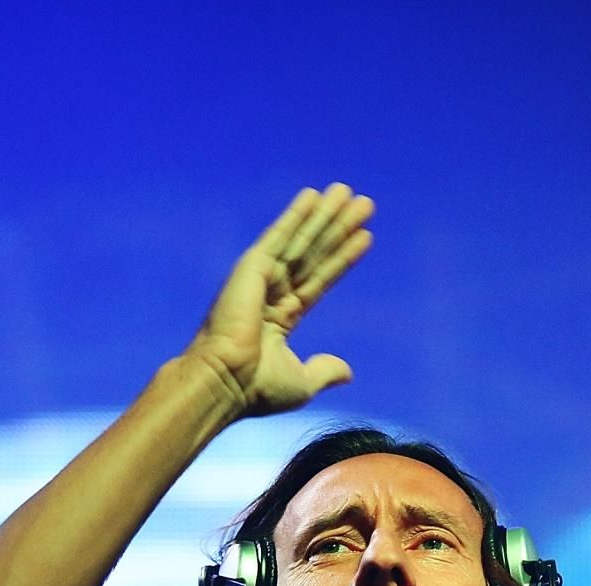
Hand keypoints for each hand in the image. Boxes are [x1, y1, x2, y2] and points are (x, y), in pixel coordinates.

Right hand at [183, 182, 375, 418]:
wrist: (224, 383)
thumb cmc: (256, 389)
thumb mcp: (301, 382)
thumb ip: (324, 371)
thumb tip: (347, 371)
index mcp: (281, 318)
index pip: (319, 280)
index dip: (342, 259)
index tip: (366, 237)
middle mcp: (271, 293)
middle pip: (315, 253)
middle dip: (338, 228)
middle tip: (364, 202)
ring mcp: (261, 278)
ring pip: (301, 241)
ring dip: (325, 216)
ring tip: (348, 192)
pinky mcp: (251, 268)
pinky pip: (279, 236)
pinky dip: (296, 216)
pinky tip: (314, 197)